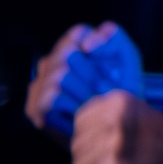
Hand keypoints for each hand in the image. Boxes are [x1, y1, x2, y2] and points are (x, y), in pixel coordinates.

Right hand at [26, 22, 139, 136]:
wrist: (120, 131)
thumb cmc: (123, 92)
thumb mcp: (126, 59)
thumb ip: (113, 38)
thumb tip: (86, 44)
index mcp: (72, 47)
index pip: (78, 32)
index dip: (100, 48)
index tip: (116, 73)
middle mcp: (52, 62)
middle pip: (67, 53)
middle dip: (95, 76)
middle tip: (107, 93)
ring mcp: (40, 84)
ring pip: (60, 74)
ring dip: (86, 93)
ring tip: (96, 104)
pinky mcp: (36, 106)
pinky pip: (53, 97)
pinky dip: (75, 107)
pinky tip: (83, 113)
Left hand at [70, 91, 162, 163]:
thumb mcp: (144, 117)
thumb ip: (112, 119)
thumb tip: (78, 133)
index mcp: (119, 103)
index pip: (80, 121)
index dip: (91, 139)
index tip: (109, 148)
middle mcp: (114, 123)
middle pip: (76, 147)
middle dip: (92, 161)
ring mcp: (113, 150)